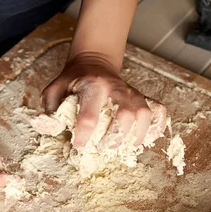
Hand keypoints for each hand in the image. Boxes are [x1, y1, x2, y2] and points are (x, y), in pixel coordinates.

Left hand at [42, 52, 166, 148]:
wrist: (93, 62)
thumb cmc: (72, 82)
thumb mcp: (54, 91)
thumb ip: (51, 110)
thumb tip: (51, 130)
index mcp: (92, 85)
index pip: (89, 116)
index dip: (84, 136)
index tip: (79, 145)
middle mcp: (116, 87)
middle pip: (125, 116)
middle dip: (115, 138)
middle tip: (103, 149)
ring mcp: (132, 92)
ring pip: (144, 115)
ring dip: (136, 136)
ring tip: (124, 148)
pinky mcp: (143, 97)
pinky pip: (159, 111)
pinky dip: (158, 127)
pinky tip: (146, 139)